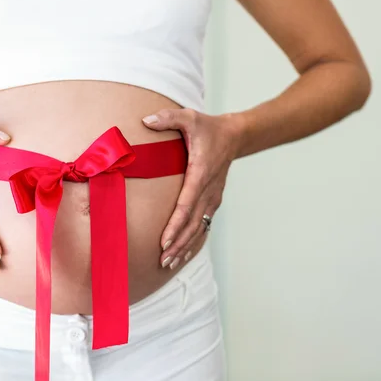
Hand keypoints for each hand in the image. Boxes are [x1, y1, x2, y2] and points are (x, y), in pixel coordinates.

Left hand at [142, 108, 241, 268]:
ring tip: (169, 263)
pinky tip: (183, 253)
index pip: (186, 204)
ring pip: (199, 228)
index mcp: (200, 172)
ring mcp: (212, 197)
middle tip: (163, 261)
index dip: (175, 225)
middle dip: (178, 244)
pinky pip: (203, 224)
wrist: (235, 135)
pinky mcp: (213, 200)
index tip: (164, 241)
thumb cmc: (207, 127)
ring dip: (185, 246)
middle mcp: (208, 189)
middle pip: (192, 223)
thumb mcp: (189, 117)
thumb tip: (145, 120)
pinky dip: (194, 240)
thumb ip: (167, 118)